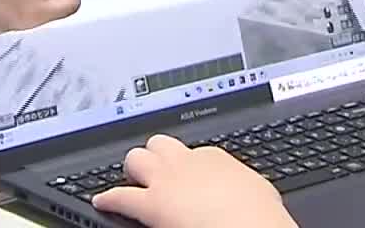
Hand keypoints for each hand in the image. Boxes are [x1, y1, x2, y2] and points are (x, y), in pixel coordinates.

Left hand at [94, 135, 297, 227]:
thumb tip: (243, 192)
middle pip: (160, 145)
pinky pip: (120, 196)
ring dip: (133, 169)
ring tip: (131, 180)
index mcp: (215, 159)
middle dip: (155, 156)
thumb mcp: (258, 191)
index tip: (186, 176)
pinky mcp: (151, 204)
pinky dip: (108, 199)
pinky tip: (102, 201)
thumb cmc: (261, 216)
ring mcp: (168, 181)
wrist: (252, 227)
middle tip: (155, 171)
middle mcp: (187, 163)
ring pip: (136, 158)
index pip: (192, 153)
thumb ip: (239, 186)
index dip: (187, 166)